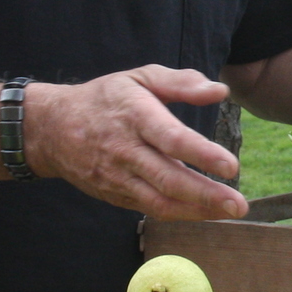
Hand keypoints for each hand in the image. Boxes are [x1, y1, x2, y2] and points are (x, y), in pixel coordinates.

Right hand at [21, 65, 249, 219]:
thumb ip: (181, 82)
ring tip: (230, 212)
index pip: (171, 139)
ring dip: (197, 210)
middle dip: (206, 194)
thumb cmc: (106, 98)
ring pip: (159, 201)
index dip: (202, 154)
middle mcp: (125, 150)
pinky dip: (180, 213)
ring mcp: (118, 177)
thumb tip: (219, 90)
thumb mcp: (140, 77)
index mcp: (135, 116)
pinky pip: (150, 208)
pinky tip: (205, 212)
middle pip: (169, 178)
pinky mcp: (115, 195)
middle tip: (239, 204)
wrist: (52, 129)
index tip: (231, 166)